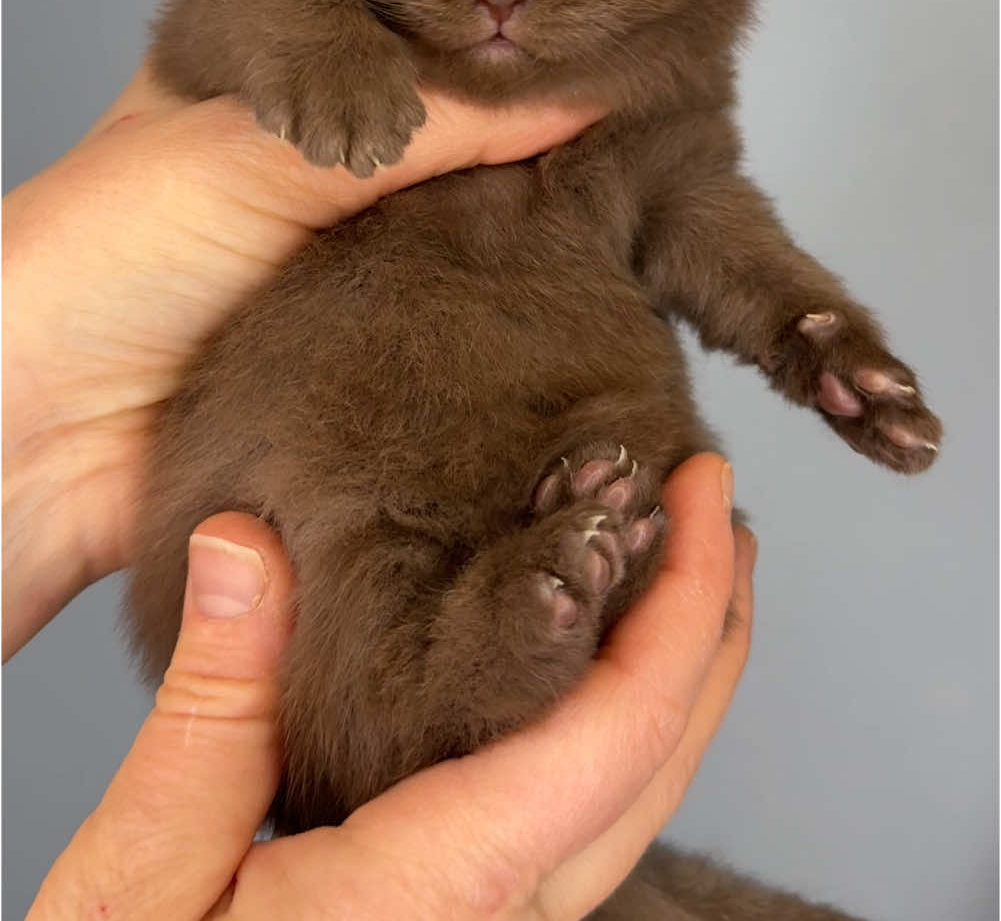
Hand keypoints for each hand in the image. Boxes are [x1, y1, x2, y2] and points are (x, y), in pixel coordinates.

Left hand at [2, 64, 601, 655]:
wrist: (38, 435)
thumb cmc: (105, 252)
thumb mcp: (261, 149)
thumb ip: (419, 123)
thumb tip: (579, 93)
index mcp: (303, 84)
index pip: (434, 45)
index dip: (515, 41)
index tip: (621, 34)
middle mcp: (347, 171)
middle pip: (477, 147)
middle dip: (555, 142)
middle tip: (667, 131)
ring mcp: (373, 267)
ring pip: (490, 242)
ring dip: (555, 240)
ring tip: (659, 210)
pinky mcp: (389, 361)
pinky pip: (478, 337)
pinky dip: (530, 324)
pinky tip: (602, 301)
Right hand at [30, 454, 753, 920]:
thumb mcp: (143, 873)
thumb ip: (211, 707)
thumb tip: (245, 544)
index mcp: (435, 895)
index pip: (615, 732)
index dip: (679, 602)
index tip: (692, 493)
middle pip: (659, 761)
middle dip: (708, 619)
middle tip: (709, 500)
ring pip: (633, 794)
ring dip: (675, 668)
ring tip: (675, 559)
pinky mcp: (465, 920)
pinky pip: (581, 813)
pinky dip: (614, 715)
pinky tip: (584, 661)